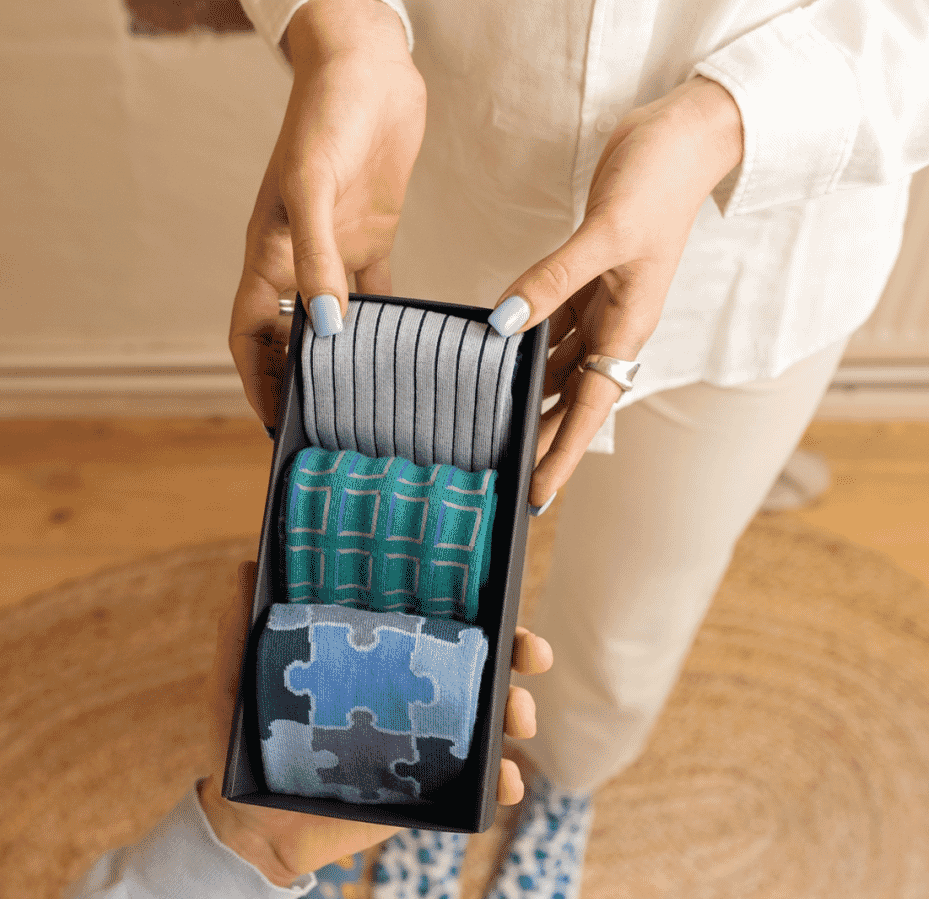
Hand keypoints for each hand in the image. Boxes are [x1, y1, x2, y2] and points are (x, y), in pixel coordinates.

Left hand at [200, 562, 552, 886]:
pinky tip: (507, 782)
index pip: (435, 625)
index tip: (505, 607)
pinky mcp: (427, 790)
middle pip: (479, 666)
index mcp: (378, 661)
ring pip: (489, 720)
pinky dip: (502, 782)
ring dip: (517, 713)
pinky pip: (477, 785)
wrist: (248, 826)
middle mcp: (409, 695)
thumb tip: (246, 565)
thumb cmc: (246, 745)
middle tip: (534, 656)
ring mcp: (424, 743)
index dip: (477, 611)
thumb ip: (240, 627)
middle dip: (517, 656)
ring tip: (520, 718)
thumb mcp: (239, 680)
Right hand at [229, 0, 426, 427]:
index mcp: (267, 253)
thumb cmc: (325, 114)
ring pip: (333, 326)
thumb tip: (327, 332)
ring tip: (366, 400)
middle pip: (289, 340)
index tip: (277, 421)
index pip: (249, 334)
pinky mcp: (372, 239)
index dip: (258, 379)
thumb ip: (317, 259)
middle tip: (329, 425)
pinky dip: (387, 325)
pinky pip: (378, 295)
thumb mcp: (311, 186)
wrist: (367, 63)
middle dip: (300, 382)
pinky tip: (405, 352)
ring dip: (344, 361)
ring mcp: (335, 252)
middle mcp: (298, 262)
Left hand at [488, 77, 743, 506]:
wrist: (682, 134)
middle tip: (499, 473)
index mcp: (628, 328)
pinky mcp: (585, 279)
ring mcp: (599, 304)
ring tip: (488, 424)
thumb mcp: (605, 234)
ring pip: (554, 364)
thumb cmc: (658, 181)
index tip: (538, 493)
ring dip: (527, 391)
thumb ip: (551, 280)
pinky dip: (522, 342)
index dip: (562, 452)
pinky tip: (494, 354)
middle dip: (539, 436)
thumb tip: (503, 324)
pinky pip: (548, 324)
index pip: (589, 408)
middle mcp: (613, 326)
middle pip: (568, 398)